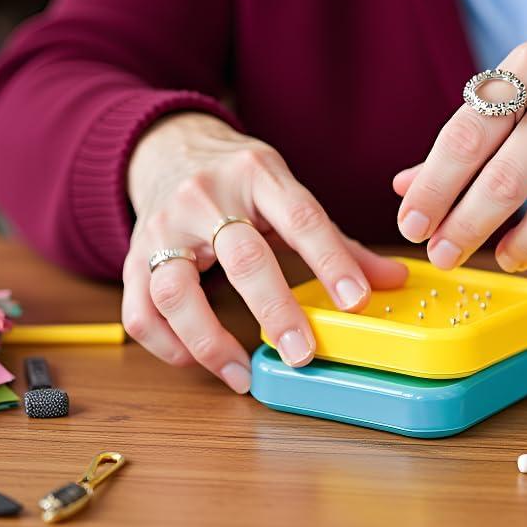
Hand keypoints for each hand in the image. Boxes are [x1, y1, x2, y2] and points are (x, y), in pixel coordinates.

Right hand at [124, 112, 407, 391]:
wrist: (166, 150)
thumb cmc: (238, 179)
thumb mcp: (286, 193)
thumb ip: (337, 241)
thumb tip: (393, 280)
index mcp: (258, 175)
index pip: (301, 218)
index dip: (331, 261)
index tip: (357, 302)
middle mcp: (206, 198)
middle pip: (242, 257)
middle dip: (276, 309)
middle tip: (303, 354)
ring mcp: (162, 227)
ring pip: (175, 290)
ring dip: (208, 341)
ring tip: (241, 376)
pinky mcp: (133, 257)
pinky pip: (141, 311)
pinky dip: (167, 345)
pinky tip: (197, 361)